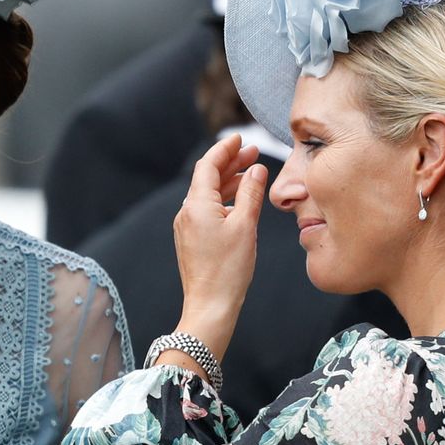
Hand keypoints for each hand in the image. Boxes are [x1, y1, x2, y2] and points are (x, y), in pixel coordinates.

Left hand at [169, 135, 266, 363]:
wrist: (210, 306)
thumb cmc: (229, 269)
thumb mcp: (246, 226)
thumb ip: (251, 193)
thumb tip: (257, 170)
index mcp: (197, 205)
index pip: (208, 165)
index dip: (224, 149)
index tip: (240, 138)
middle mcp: (187, 212)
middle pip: (207, 178)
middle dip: (230, 163)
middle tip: (253, 153)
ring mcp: (187, 227)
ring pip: (208, 194)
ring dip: (229, 182)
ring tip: (251, 173)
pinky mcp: (191, 240)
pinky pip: (207, 210)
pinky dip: (224, 200)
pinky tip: (240, 202)